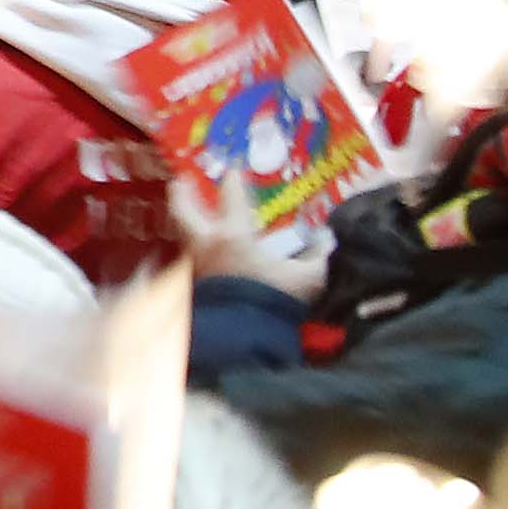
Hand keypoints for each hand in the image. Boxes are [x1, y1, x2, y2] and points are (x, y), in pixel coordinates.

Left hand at [173, 179, 332, 299]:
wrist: (245, 340)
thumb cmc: (275, 302)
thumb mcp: (307, 278)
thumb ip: (318, 257)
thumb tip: (326, 242)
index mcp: (234, 234)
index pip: (231, 196)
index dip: (233, 180)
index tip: (233, 168)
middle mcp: (207, 245)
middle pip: (184, 210)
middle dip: (181, 193)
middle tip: (180, 180)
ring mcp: (196, 266)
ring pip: (183, 236)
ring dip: (186, 222)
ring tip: (192, 215)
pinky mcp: (193, 286)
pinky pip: (190, 260)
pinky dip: (194, 250)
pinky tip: (204, 253)